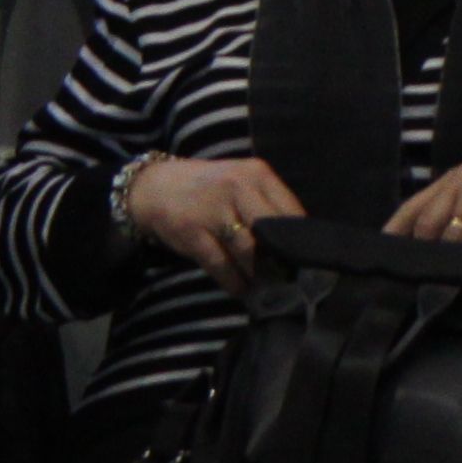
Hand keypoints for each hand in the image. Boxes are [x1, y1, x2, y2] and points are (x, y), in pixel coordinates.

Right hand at [125, 152, 303, 292]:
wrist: (155, 187)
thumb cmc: (210, 189)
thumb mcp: (242, 183)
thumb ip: (269, 205)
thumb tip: (298, 245)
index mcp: (257, 174)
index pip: (291, 211)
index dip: (300, 241)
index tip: (306, 261)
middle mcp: (237, 188)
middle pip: (272, 234)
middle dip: (282, 261)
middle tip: (288, 278)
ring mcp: (213, 210)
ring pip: (249, 253)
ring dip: (259, 275)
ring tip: (266, 287)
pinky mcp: (193, 233)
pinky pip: (221, 265)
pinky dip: (234, 282)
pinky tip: (240, 288)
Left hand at [385, 161, 461, 250]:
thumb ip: (458, 223)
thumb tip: (428, 253)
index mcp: (457, 177)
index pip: (415, 204)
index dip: (396, 228)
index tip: (382, 250)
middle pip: (426, 222)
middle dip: (426, 249)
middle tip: (423, 272)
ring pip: (450, 236)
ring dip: (457, 255)